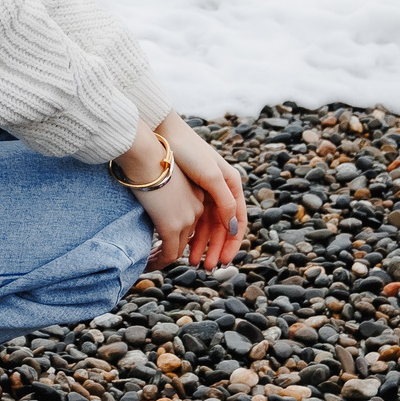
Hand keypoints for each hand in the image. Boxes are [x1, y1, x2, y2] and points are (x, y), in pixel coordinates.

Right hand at [115, 122, 200, 265]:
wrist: (146, 154)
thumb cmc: (149, 158)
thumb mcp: (165, 174)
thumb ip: (167, 190)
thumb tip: (157, 200)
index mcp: (197, 194)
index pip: (192, 222)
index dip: (180, 236)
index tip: (165, 242)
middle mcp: (196, 207)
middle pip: (187, 237)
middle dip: (174, 251)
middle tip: (156, 257)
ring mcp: (185, 218)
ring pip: (178, 249)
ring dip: (164, 258)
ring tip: (150, 261)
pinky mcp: (171, 225)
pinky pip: (169, 254)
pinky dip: (159, 261)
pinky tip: (147, 262)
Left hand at [159, 113, 247, 271]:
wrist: (161, 133)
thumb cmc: (188, 151)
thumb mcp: (210, 176)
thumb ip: (225, 201)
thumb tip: (233, 227)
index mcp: (232, 184)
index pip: (239, 221)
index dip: (233, 243)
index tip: (224, 261)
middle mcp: (221, 189)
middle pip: (222, 227)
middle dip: (215, 248)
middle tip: (204, 267)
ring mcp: (204, 190)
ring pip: (207, 225)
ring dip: (202, 244)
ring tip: (191, 260)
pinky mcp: (188, 191)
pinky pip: (194, 218)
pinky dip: (191, 233)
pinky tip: (183, 245)